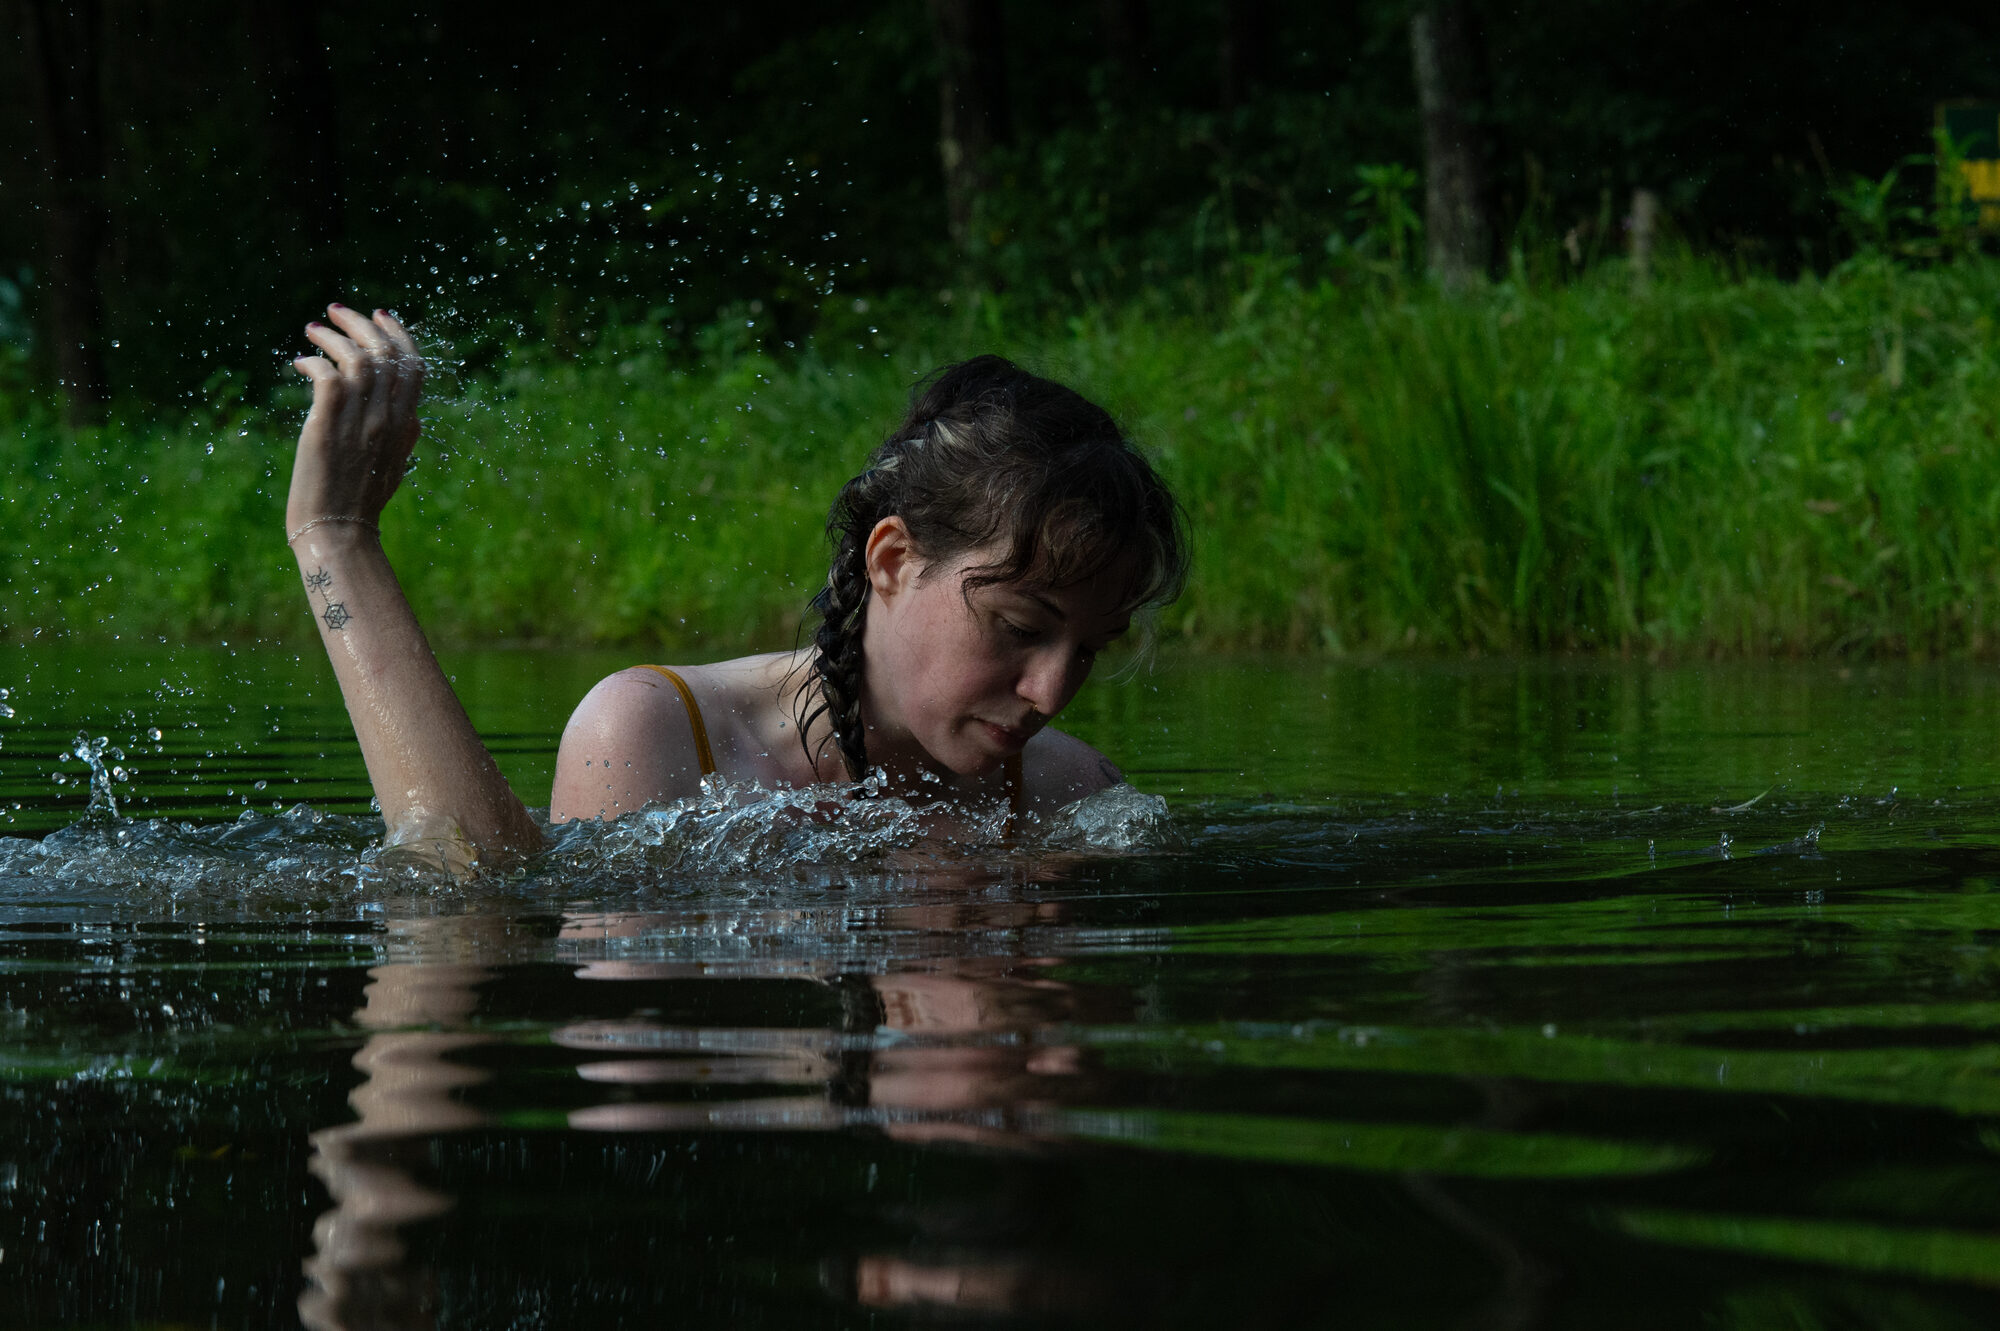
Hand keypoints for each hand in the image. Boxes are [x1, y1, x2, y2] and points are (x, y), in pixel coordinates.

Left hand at [286, 304, 424, 539]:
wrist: (338, 531)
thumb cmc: (361, 501)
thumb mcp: (396, 465)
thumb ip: (405, 435)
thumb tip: (412, 414)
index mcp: (406, 424)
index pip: (413, 365)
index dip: (398, 334)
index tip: (380, 314)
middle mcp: (386, 419)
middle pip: (384, 353)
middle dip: (361, 323)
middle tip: (336, 311)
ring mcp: (358, 423)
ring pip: (355, 358)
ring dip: (333, 336)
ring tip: (313, 329)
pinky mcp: (326, 427)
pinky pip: (325, 376)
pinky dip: (313, 361)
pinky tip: (300, 363)